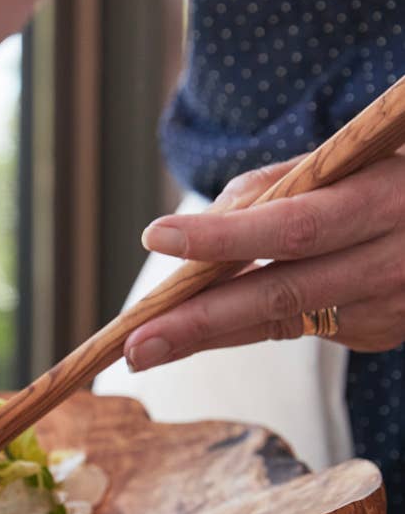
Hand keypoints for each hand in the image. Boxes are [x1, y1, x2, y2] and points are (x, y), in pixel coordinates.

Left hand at [125, 152, 404, 370]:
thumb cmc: (384, 179)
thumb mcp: (344, 162)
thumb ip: (270, 188)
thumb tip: (195, 229)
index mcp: (383, 198)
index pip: (292, 225)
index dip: (222, 236)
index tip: (157, 237)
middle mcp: (392, 259)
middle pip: (280, 293)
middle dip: (198, 321)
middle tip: (134, 342)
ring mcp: (390, 305)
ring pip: (280, 321)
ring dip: (205, 337)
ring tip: (141, 351)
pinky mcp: (381, 332)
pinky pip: (298, 328)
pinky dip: (249, 323)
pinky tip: (207, 326)